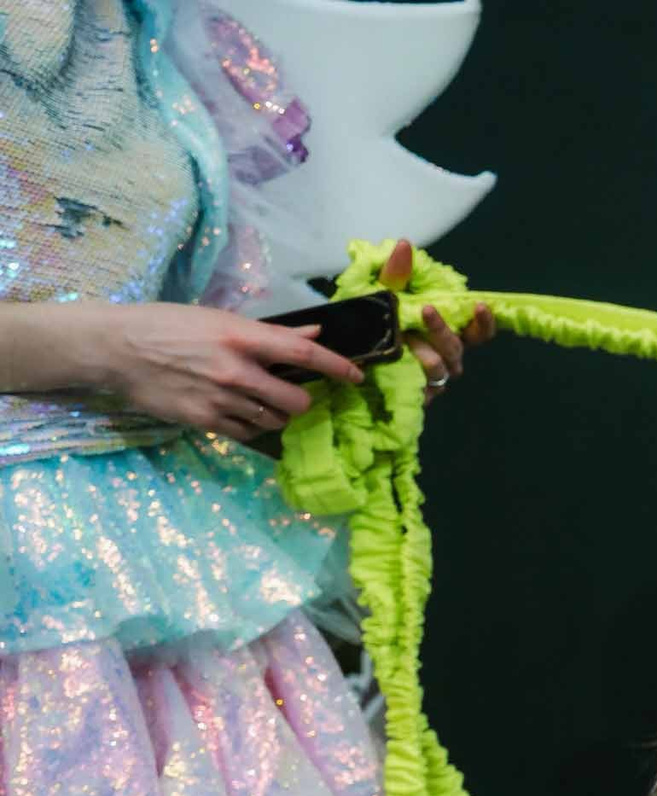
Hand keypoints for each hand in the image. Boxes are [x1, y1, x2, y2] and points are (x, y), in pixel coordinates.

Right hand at [78, 301, 363, 441]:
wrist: (115, 348)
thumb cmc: (167, 325)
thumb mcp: (218, 318)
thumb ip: (269, 333)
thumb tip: (313, 334)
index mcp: (239, 336)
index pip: (302, 353)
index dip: (336, 366)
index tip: (358, 376)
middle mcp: (234, 370)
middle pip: (296, 400)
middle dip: (301, 399)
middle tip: (289, 391)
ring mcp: (219, 399)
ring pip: (275, 420)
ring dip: (276, 413)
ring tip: (257, 400)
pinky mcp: (204, 420)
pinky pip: (248, 433)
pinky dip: (252, 426)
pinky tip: (238, 412)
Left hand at [380, 239, 493, 402]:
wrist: (347, 351)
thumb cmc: (373, 320)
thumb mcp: (381, 292)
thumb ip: (395, 272)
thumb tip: (405, 244)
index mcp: (447, 332)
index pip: (478, 332)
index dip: (484, 322)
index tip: (479, 305)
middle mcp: (446, 356)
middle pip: (458, 349)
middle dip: (442, 330)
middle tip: (426, 310)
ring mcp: (433, 377)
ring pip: (441, 368)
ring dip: (424, 353)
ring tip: (404, 342)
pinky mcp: (418, 395)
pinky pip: (423, 390)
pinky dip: (413, 377)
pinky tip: (400, 367)